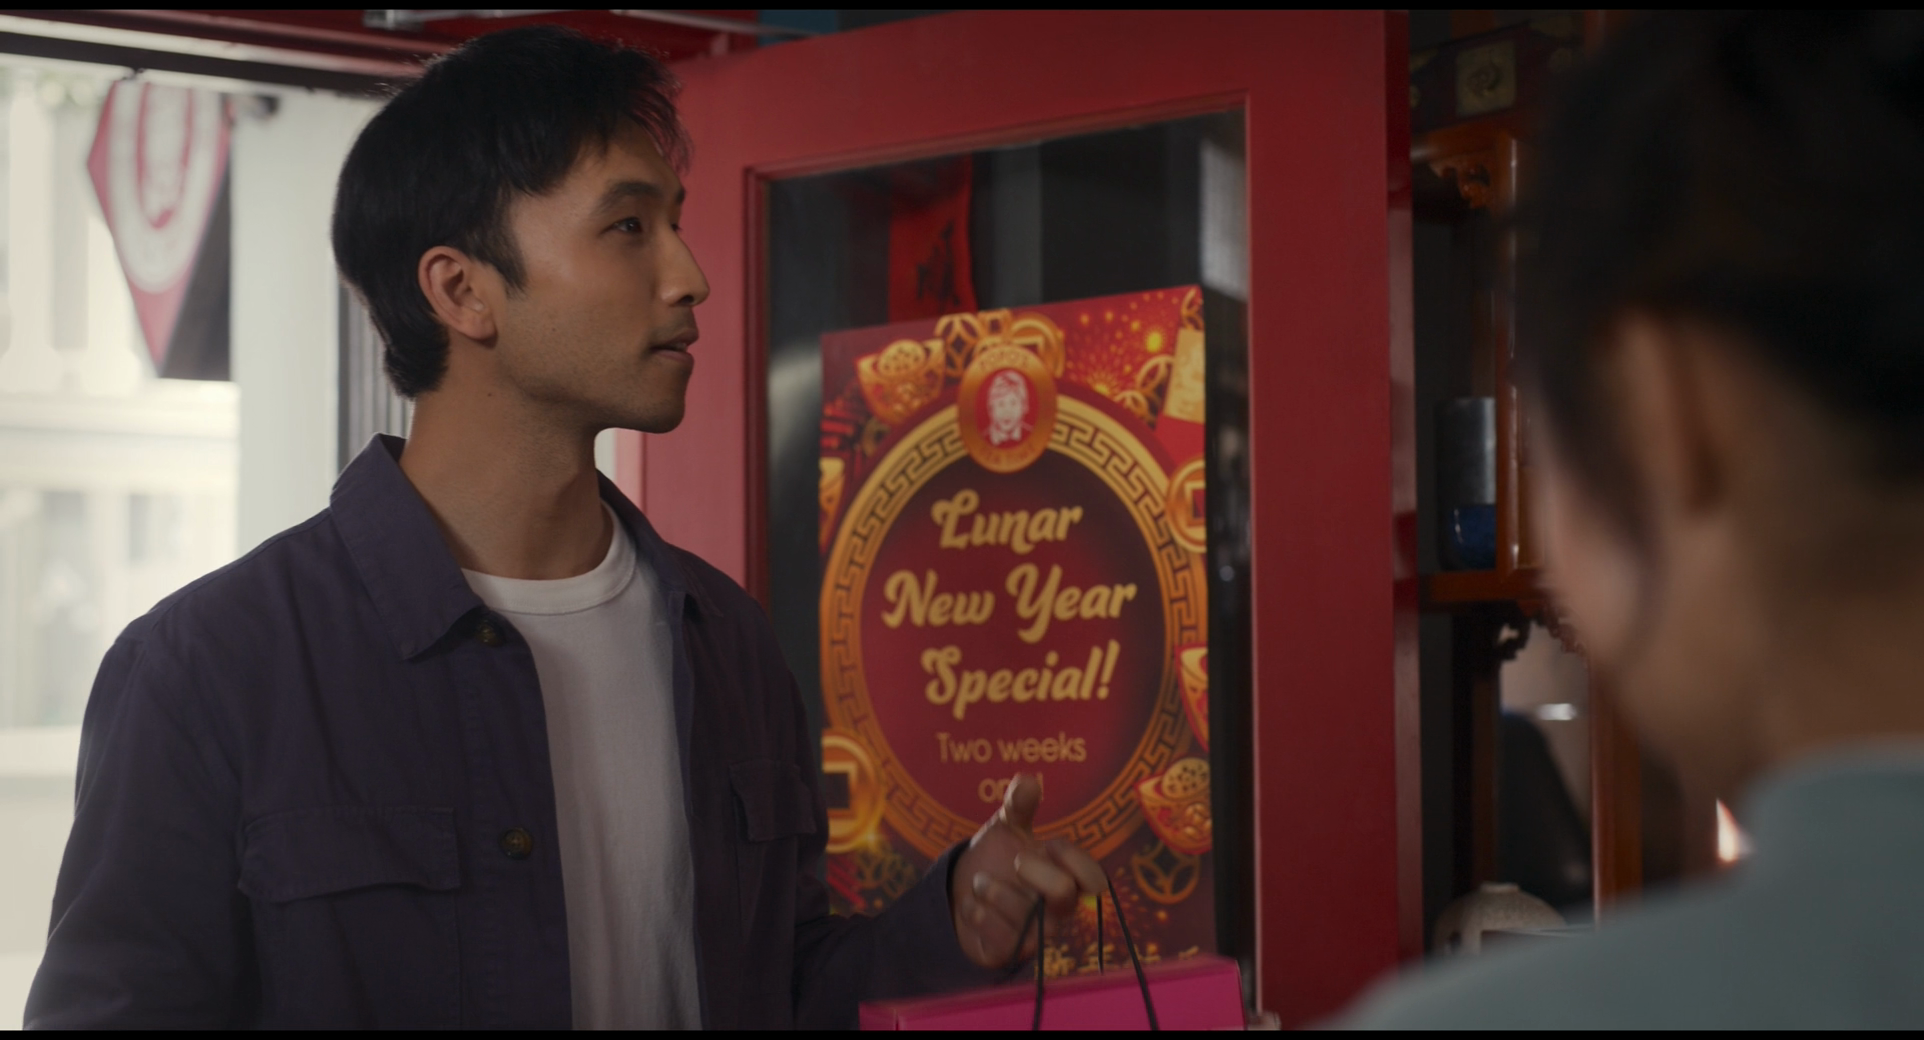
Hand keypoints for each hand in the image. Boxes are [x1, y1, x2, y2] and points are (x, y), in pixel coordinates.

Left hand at [949, 774, 1105, 968]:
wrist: (961, 895)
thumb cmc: (995, 860)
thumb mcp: (1006, 829)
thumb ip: (1019, 806)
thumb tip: (1028, 778)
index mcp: (1065, 877)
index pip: (1094, 879)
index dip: (1074, 860)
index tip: (1049, 844)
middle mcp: (1056, 910)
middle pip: (1065, 896)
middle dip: (1037, 872)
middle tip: (1016, 860)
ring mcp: (1035, 934)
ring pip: (1024, 915)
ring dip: (991, 889)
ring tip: (979, 882)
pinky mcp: (1010, 954)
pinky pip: (998, 936)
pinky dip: (977, 911)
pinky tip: (971, 905)